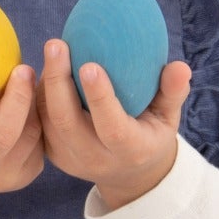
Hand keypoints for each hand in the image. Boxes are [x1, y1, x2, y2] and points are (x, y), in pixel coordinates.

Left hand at [37, 39, 190, 210]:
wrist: (127, 174)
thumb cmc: (151, 134)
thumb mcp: (169, 118)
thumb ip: (173, 92)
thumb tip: (180, 66)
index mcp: (130, 151)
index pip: (112, 127)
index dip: (100, 97)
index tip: (89, 64)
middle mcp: (96, 159)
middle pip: (68, 122)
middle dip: (58, 81)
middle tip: (57, 44)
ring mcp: (70, 160)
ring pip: (48, 121)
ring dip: (45, 84)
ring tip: (52, 50)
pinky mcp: (53, 155)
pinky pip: (39, 123)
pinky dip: (38, 94)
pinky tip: (45, 66)